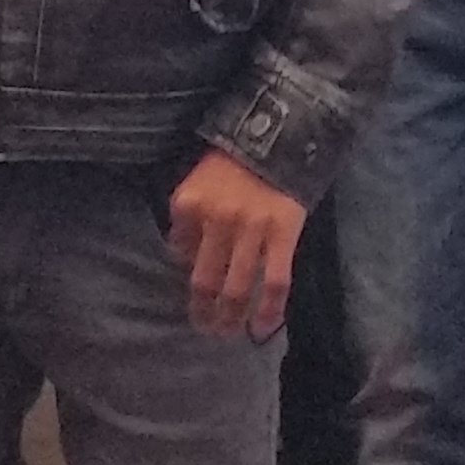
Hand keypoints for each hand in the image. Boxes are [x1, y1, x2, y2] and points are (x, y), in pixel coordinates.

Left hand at [168, 150, 305, 337]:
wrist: (282, 132)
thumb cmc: (235, 159)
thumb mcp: (197, 181)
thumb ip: (187, 218)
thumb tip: (182, 256)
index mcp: (189, 205)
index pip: (180, 254)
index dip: (186, 275)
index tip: (195, 292)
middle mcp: (216, 220)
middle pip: (205, 281)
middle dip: (203, 312)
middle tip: (205, 329)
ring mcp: (251, 230)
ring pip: (237, 287)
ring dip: (231, 317)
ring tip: (228, 332)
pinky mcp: (283, 234)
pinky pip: (276, 280)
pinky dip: (270, 309)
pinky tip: (264, 327)